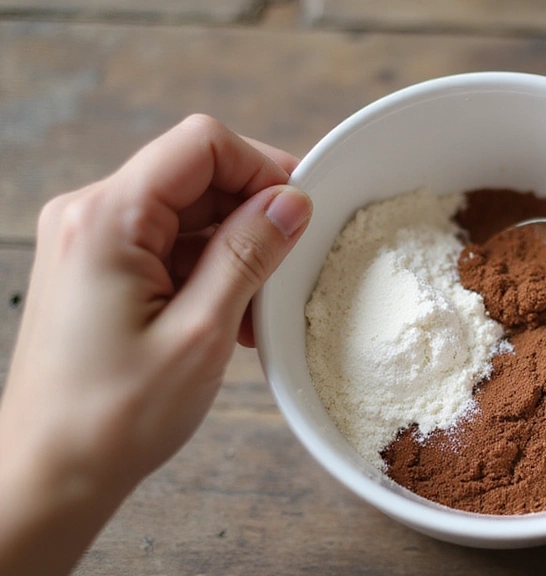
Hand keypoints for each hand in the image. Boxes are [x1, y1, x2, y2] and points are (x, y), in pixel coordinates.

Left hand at [0, 115, 311, 575]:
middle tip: (283, 275)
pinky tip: (229, 320)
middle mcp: (90, 216)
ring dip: (233, 252)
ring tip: (253, 314)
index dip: (261, 168)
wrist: (49, 474)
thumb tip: (291, 202)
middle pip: (195, 175)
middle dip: (250, 217)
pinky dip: (208, 273)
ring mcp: (91, 242)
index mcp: (107, 218)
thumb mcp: (201, 332)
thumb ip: (248, 254)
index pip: (201, 144)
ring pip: (187, 214)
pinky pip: (168, 247)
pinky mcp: (98, 271)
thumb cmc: (113, 416)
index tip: (298, 213)